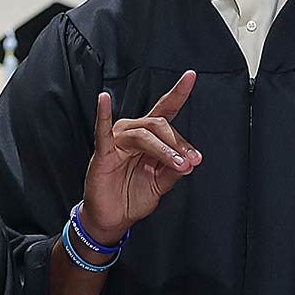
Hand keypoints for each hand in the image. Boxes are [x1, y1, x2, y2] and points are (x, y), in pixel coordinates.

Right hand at [79, 71, 199, 242]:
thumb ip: (174, 170)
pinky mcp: (103, 152)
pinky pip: (102, 131)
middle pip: (159, 125)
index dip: (178, 93)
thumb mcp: (161, 183)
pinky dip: (103, 114)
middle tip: (190, 161)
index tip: (191, 77)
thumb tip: (190, 160)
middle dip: (178, 143)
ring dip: (164, 149)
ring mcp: (117, 141)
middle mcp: (133, 133)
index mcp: (148, 137)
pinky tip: (103, 100)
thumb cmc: (132, 196)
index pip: (165, 110)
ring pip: (144, 134)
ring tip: (176, 164)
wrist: (114, 218)